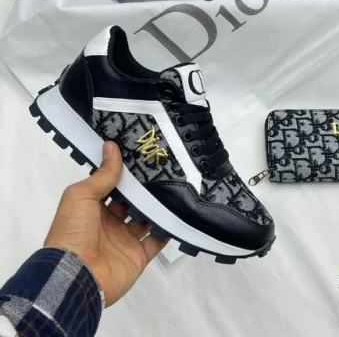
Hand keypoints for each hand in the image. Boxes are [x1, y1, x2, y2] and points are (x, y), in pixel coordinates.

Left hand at [44, 141, 166, 306]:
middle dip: (144, 187)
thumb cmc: (73, 231)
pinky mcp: (139, 256)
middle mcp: (109, 224)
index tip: (141, 155)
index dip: (123, 172)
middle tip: (163, 167)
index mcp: (92, 209)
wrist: (76, 276)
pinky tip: (180, 212)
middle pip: (131, 201)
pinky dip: (168, 229)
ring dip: (158, 205)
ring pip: (146, 218)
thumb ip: (101, 174)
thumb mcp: (81, 195)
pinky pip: (157, 240)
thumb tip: (111, 146)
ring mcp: (125, 240)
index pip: (111, 186)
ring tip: (175, 184)